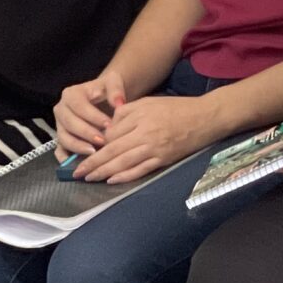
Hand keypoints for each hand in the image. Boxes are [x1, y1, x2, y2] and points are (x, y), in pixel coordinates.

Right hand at [54, 68, 128, 161]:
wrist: (104, 97)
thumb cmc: (108, 90)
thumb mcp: (113, 83)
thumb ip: (116, 90)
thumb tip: (119, 103)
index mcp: (71, 94)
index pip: (79, 107)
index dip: (93, 117)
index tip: (109, 125)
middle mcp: (61, 109)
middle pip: (69, 124)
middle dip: (86, 134)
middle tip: (103, 141)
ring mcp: (59, 125)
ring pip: (63, 138)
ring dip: (78, 146)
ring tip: (95, 152)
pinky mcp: (61, 138)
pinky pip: (59, 150)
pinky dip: (66, 158)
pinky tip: (79, 163)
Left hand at [76, 92, 224, 183]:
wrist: (207, 117)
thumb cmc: (179, 108)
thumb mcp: (150, 102)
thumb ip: (127, 113)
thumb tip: (109, 127)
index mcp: (140, 118)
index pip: (111, 133)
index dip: (96, 143)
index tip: (83, 150)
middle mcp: (145, 134)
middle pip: (112, 150)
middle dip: (91, 162)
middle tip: (75, 171)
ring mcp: (155, 149)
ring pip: (122, 163)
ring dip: (102, 172)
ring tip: (88, 178)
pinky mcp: (164, 159)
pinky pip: (140, 170)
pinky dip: (124, 176)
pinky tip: (111, 180)